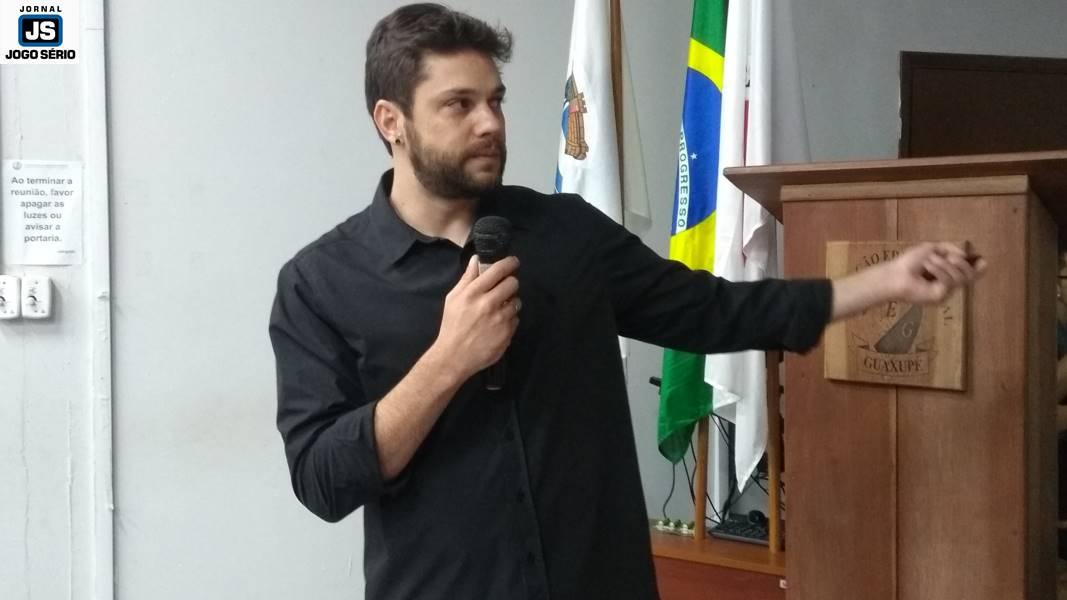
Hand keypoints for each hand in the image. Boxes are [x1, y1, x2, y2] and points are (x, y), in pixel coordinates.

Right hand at [430, 255, 519, 379]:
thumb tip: (477, 259)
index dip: (509, 263)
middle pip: (513, 283)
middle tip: (504, 289)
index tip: (513, 262)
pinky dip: (509, 320)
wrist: (455, 356)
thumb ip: (467, 278)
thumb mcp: (453, 299)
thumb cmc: (452, 325)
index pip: (498, 270)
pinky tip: (498, 325)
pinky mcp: (507, 333)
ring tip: (499, 310)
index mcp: (473, 293)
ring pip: (517, 302)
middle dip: (510, 283)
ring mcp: (500, 320)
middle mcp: (489, 304)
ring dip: (511, 303)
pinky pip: (516, 319)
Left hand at [888, 242, 986, 303]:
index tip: (982, 261)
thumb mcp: (931, 248)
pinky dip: (939, 270)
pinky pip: (948, 282)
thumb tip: (965, 255)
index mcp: (948, 273)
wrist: (894, 274)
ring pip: (960, 278)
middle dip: (962, 264)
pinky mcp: (939, 297)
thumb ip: (950, 249)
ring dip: (945, 265)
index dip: (979, 269)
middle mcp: (948, 285)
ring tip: (929, 260)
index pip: (970, 274)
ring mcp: (944, 292)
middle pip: (969, 276)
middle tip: (949, 257)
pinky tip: (928, 266)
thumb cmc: (909, 262)